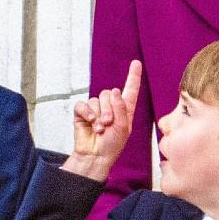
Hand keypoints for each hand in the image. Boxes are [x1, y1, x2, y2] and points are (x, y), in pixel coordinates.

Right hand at [62, 60, 141, 180]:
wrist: (95, 156)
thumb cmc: (112, 145)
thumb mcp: (123, 127)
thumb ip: (121, 107)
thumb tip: (114, 90)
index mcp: (125, 109)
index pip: (130, 89)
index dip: (133, 76)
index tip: (136, 63)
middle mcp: (110, 106)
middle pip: (108, 93)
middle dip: (109, 109)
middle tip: (108, 124)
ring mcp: (96, 109)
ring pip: (97, 99)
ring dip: (99, 115)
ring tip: (100, 128)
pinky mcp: (82, 113)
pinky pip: (83, 105)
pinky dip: (87, 113)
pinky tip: (90, 122)